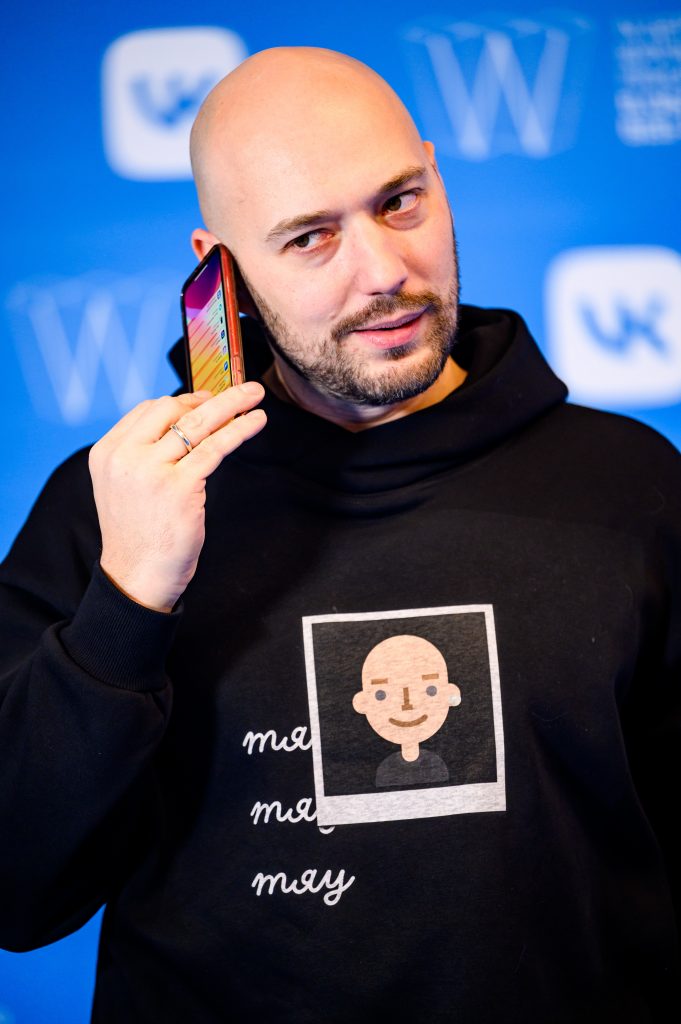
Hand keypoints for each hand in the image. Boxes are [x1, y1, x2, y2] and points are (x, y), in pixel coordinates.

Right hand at [89, 383, 265, 611]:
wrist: (137, 576)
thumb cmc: (139, 535)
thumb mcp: (125, 486)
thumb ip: (144, 455)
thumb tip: (187, 424)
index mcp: (107, 452)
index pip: (147, 410)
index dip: (181, 400)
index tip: (206, 399)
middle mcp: (125, 457)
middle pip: (171, 409)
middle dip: (209, 398)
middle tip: (238, 392)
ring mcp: (151, 471)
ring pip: (197, 423)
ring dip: (231, 404)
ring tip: (254, 395)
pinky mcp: (180, 487)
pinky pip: (216, 448)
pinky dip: (239, 430)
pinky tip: (255, 422)